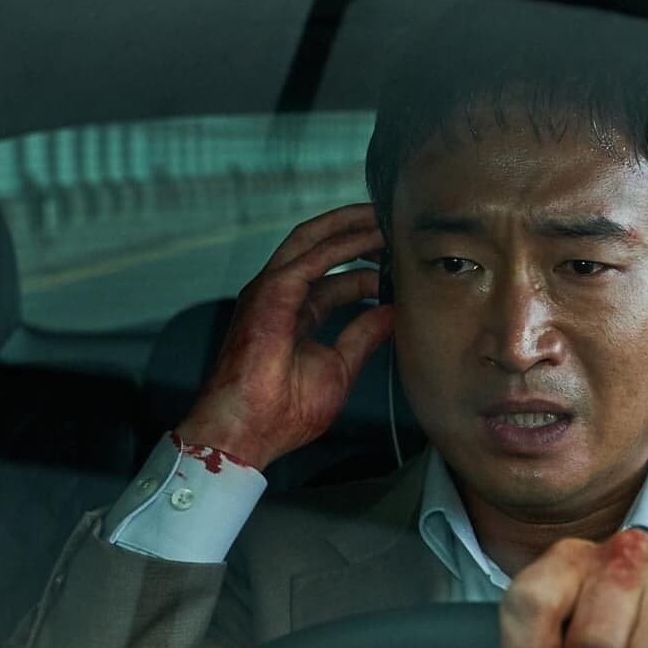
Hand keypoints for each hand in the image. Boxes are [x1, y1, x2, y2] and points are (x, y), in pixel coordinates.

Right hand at [175, 205, 391, 468]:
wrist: (248, 430)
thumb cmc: (283, 411)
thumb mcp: (339, 368)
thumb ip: (363, 336)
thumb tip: (392, 313)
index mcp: (295, 315)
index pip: (333, 279)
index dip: (366, 267)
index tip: (400, 264)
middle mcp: (281, 296)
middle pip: (319, 247)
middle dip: (355, 230)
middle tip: (393, 220)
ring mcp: (271, 291)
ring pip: (312, 240)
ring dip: (351, 226)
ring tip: (386, 216)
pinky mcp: (270, 293)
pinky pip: (312, 257)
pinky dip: (344, 243)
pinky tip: (373, 238)